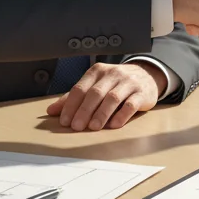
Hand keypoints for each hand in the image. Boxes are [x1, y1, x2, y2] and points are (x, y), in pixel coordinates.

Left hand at [46, 61, 165, 131]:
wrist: (147, 76)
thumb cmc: (116, 83)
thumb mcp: (95, 85)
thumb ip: (75, 97)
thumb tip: (51, 111)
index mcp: (98, 71)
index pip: (81, 88)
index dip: (71, 105)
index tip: (64, 121)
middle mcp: (113, 74)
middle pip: (95, 93)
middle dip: (84, 111)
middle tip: (77, 126)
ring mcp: (128, 82)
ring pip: (113, 98)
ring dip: (101, 114)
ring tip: (93, 127)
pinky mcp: (142, 93)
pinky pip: (131, 104)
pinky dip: (121, 115)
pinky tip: (114, 125)